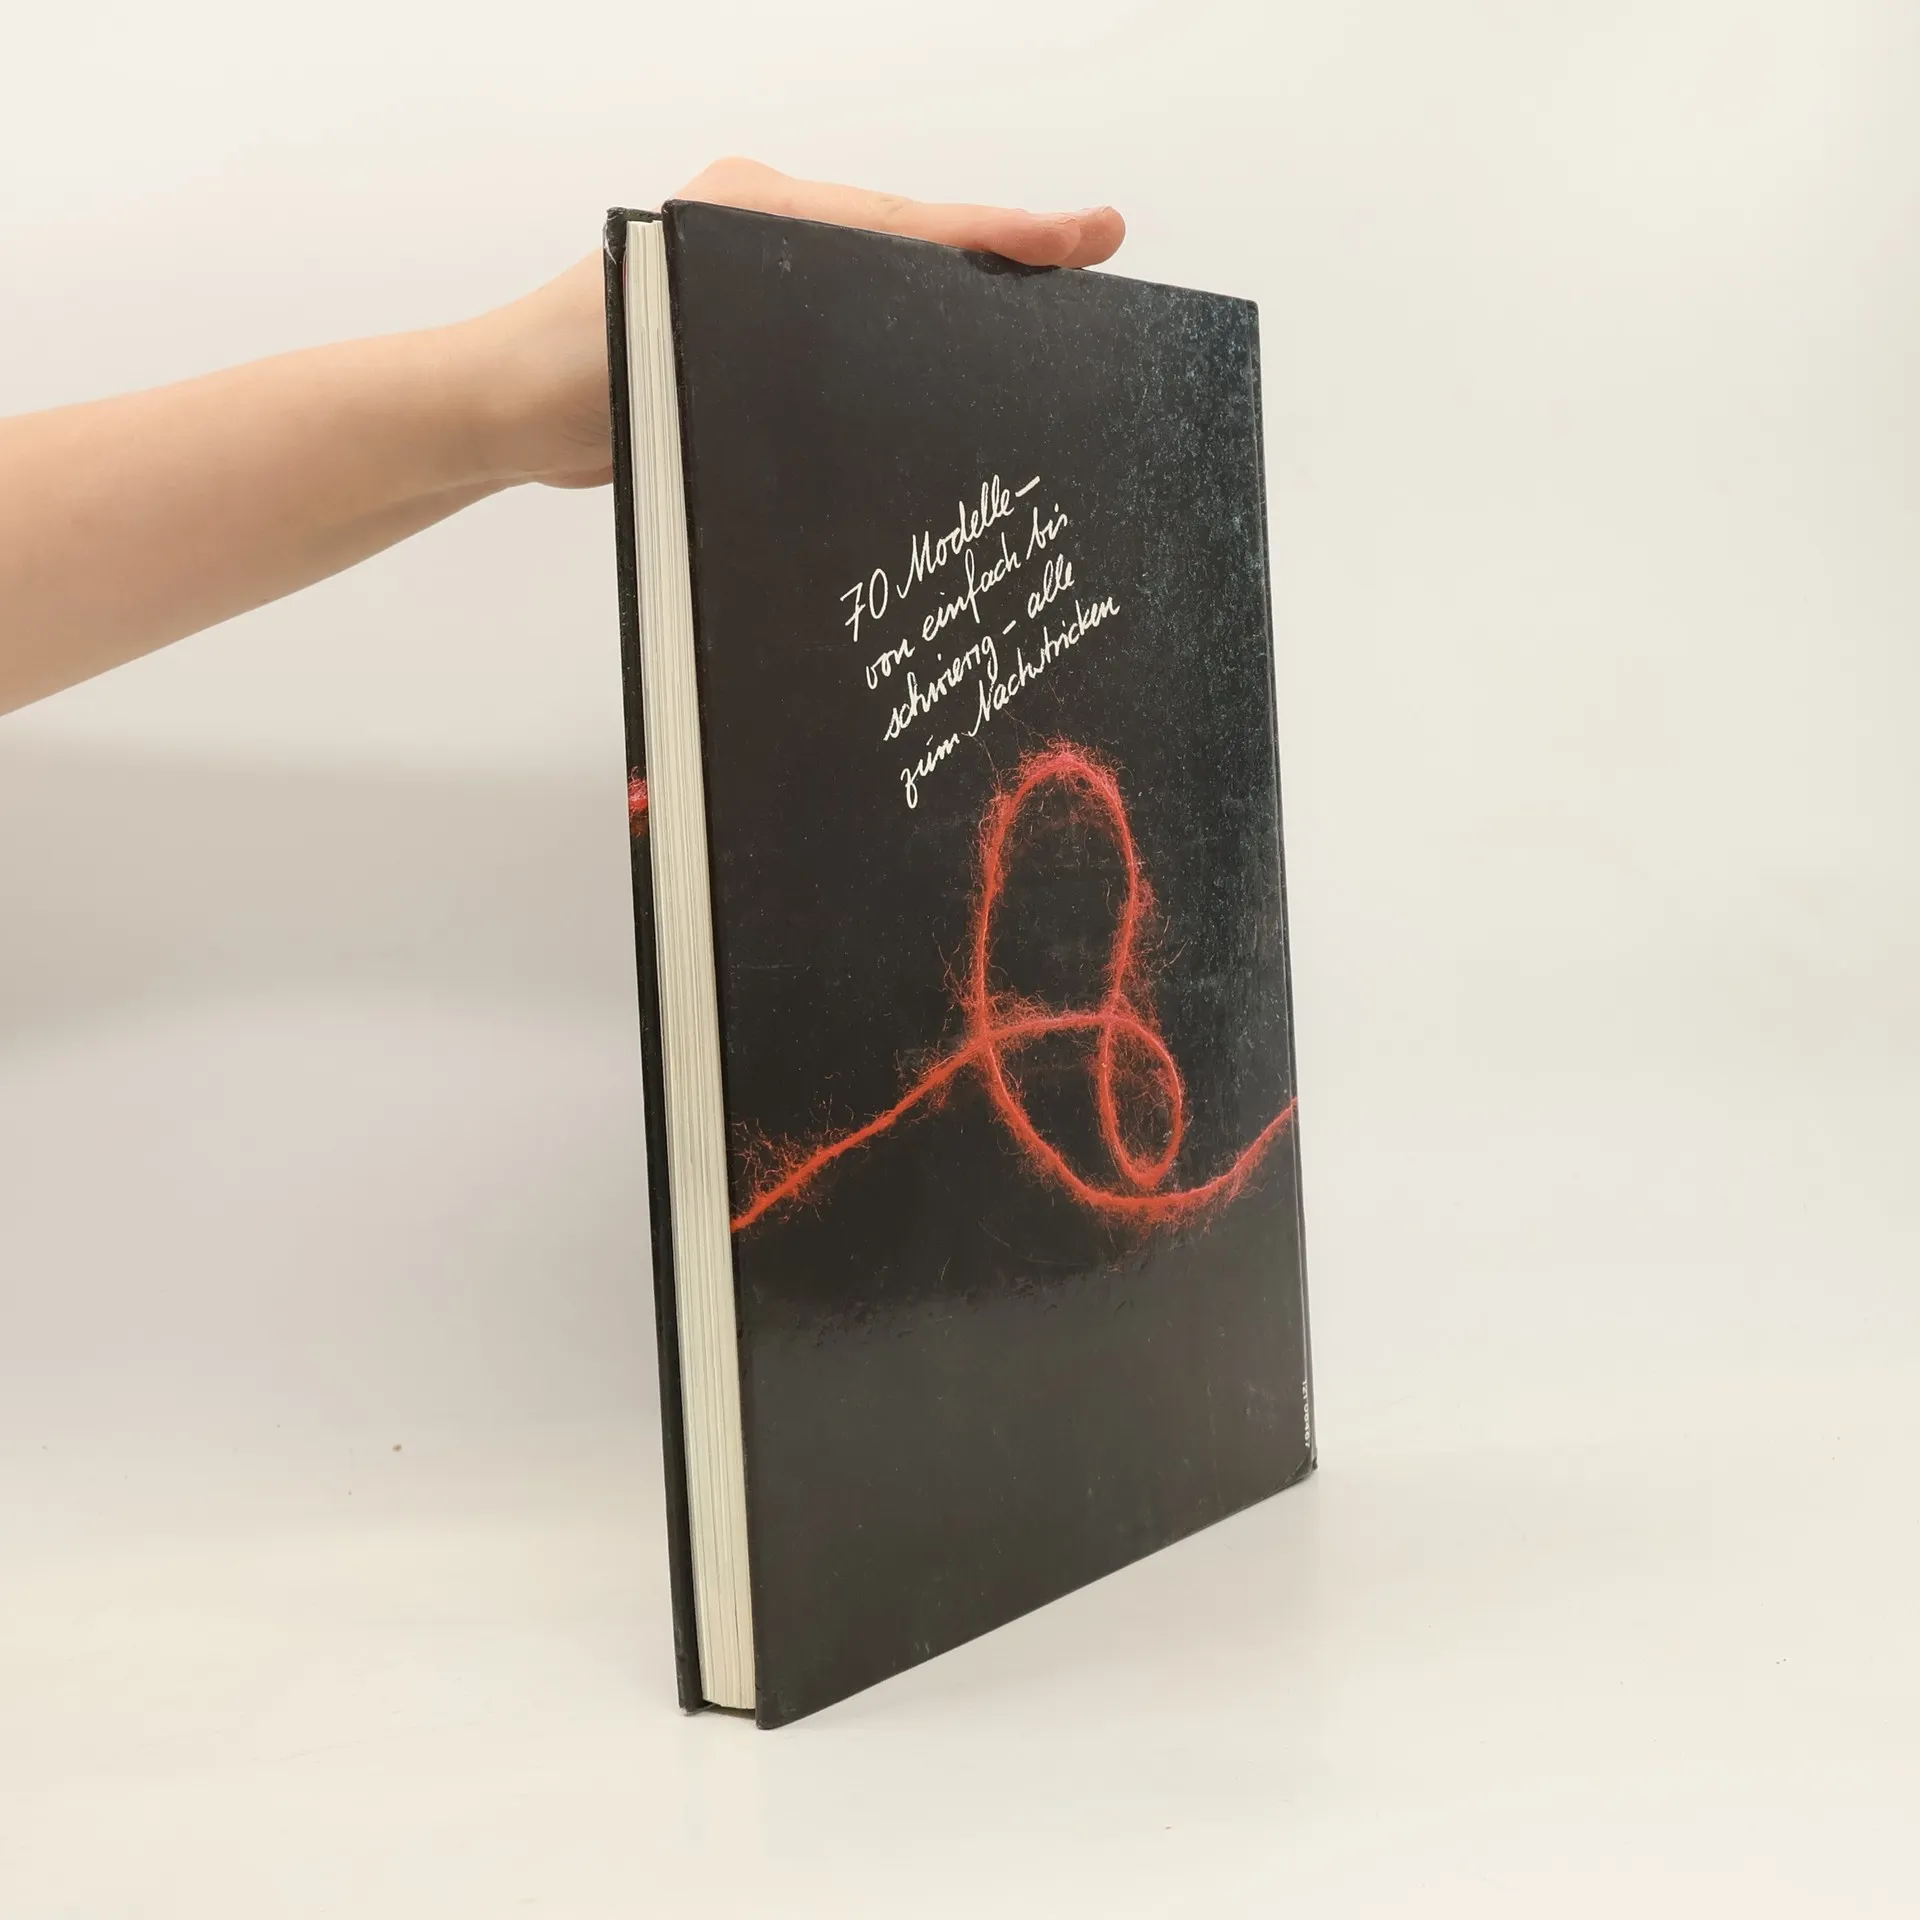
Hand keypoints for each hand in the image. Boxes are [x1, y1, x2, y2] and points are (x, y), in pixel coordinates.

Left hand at [466, 158, 1126, 491]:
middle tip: (1090, 256)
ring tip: (1047, 322)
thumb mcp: (675, 334)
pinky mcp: (751, 345)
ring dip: (957, 311)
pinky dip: (905, 355)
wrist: (500, 411)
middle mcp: (765, 235)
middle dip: (999, 258)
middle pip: (909, 248)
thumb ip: (764, 325)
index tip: (1083, 235)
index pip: (901, 224)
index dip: (998, 235)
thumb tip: (878, 335)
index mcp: (755, 211)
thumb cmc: (566, 369)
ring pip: (885, 294)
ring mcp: (760, 288)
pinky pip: (851, 341)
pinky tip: (951, 389)